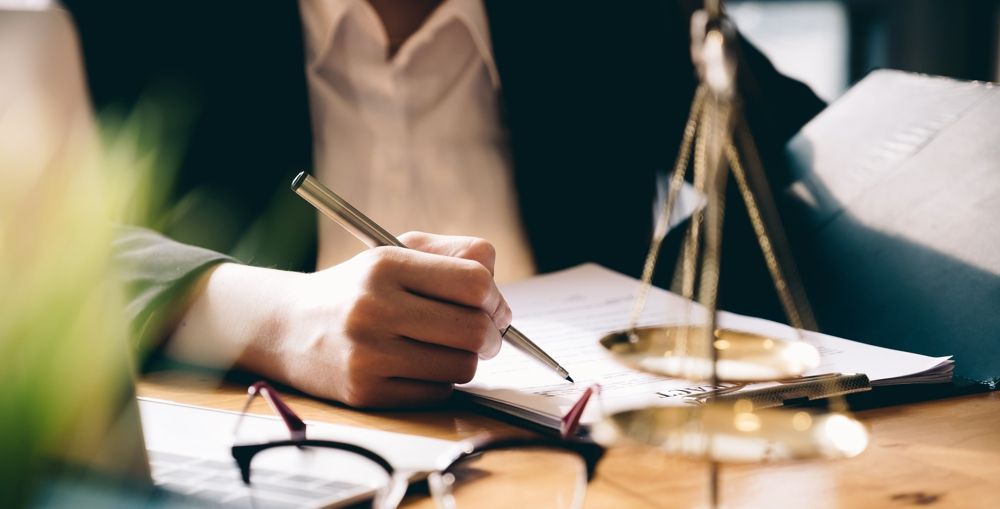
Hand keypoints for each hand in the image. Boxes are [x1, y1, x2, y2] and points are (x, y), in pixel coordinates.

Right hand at [170, 232, 511, 407]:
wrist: (285, 326)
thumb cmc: (356, 288)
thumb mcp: (395, 252)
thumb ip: (453, 254)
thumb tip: (496, 288)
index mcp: (385, 265)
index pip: (473, 282)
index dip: (495, 296)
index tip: (493, 304)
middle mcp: (374, 308)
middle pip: (474, 330)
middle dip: (491, 334)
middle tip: (485, 333)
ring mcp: (368, 355)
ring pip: (462, 367)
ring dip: (465, 359)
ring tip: (444, 347)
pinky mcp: (365, 393)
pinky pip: (437, 393)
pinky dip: (439, 381)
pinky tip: (418, 365)